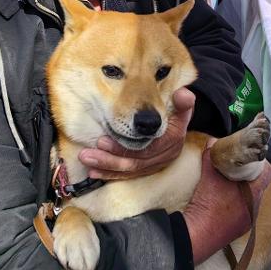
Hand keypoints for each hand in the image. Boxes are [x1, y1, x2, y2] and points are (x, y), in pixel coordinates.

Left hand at [78, 88, 194, 178]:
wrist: (180, 126)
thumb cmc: (178, 113)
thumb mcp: (183, 107)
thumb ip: (183, 102)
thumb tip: (184, 94)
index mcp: (171, 142)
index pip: (144, 149)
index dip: (122, 147)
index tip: (102, 140)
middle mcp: (164, 157)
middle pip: (134, 163)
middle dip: (108, 159)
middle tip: (87, 154)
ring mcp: (155, 165)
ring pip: (128, 171)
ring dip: (106, 167)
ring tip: (87, 160)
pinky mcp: (147, 169)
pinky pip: (128, 175)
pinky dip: (110, 174)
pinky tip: (94, 172)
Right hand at [183, 145, 270, 263]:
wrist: (196, 235)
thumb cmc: (207, 204)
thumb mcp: (208, 175)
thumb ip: (212, 156)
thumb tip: (213, 141)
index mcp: (253, 194)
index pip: (266, 173)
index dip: (260, 162)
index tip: (250, 157)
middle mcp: (254, 208)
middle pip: (258, 185)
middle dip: (250, 175)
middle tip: (238, 166)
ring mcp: (247, 221)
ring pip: (251, 198)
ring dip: (243, 189)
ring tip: (230, 182)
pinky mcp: (239, 229)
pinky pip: (243, 211)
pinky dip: (237, 202)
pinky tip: (225, 199)